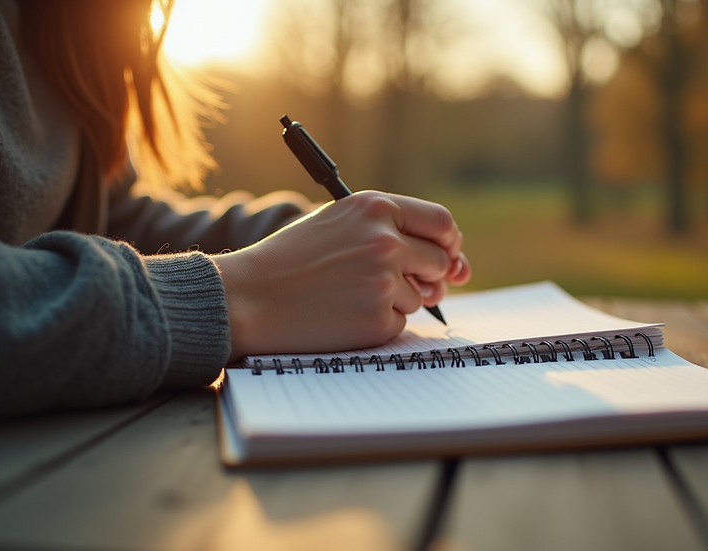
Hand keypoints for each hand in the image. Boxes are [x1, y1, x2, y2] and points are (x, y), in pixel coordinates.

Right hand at [214, 191, 470, 360]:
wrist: (249, 298)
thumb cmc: (292, 260)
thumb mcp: (339, 223)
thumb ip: (393, 231)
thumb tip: (457, 265)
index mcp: (375, 208)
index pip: (440, 223)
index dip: (448, 242)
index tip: (445, 254)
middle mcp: (385, 240)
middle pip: (440, 261)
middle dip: (427, 276)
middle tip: (387, 281)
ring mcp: (384, 281)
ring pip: (419, 296)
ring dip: (395, 300)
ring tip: (346, 293)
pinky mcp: (378, 317)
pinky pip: (399, 322)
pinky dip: (378, 322)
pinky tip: (342, 314)